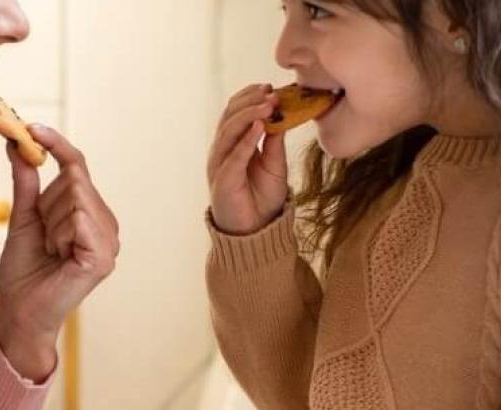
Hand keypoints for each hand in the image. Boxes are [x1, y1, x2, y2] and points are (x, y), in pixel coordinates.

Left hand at [0, 125, 120, 379]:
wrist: (20, 312)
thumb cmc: (24, 272)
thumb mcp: (23, 218)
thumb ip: (26, 183)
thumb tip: (17, 145)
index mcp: (90, 213)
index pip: (78, 166)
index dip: (56, 144)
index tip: (30, 128)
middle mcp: (106, 224)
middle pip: (75, 179)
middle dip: (47, 203)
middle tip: (43, 234)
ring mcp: (109, 242)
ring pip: (75, 197)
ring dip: (51, 222)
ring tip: (51, 250)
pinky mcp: (103, 257)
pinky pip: (78, 220)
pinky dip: (58, 235)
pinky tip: (58, 257)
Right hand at [208, 83, 289, 235]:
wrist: (257, 231)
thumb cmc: (263, 198)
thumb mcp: (274, 163)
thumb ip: (274, 141)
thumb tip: (281, 114)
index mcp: (232, 144)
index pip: (235, 112)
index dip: (250, 97)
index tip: (271, 87)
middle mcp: (222, 151)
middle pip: (229, 116)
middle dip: (250, 101)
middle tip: (271, 92)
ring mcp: (219, 164)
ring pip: (228, 130)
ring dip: (249, 114)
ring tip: (269, 104)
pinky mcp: (223, 180)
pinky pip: (233, 155)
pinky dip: (246, 139)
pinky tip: (260, 126)